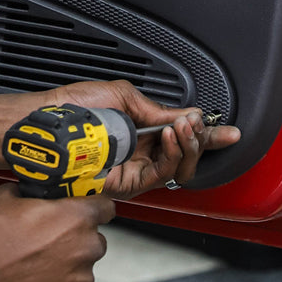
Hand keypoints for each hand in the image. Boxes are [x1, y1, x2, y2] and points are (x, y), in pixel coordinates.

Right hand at [0, 184, 113, 281]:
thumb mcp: (5, 199)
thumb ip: (28, 192)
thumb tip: (28, 191)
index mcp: (76, 217)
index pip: (105, 205)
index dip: (92, 204)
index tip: (83, 207)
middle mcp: (84, 248)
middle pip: (95, 237)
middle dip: (76, 235)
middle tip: (50, 235)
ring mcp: (78, 279)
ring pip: (82, 264)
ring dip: (67, 260)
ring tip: (36, 259)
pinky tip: (33, 276)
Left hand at [52, 80, 240, 199]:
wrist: (51, 122)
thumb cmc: (75, 108)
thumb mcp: (124, 96)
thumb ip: (157, 109)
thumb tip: (188, 114)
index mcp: (142, 132)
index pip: (182, 137)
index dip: (208, 136)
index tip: (229, 131)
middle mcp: (141, 154)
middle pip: (187, 157)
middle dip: (201, 139)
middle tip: (198, 124)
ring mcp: (136, 170)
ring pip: (180, 169)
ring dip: (190, 146)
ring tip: (184, 128)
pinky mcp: (128, 184)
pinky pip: (163, 174)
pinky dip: (174, 156)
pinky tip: (171, 137)